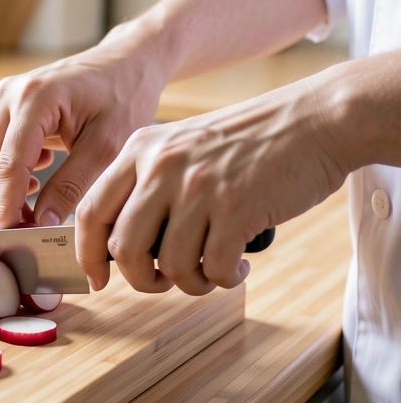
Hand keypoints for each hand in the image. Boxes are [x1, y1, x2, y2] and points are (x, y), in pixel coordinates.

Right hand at [0, 25, 172, 228]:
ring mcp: (3, 98)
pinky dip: (9, 174)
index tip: (13, 239)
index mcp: (34, 98)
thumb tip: (41, 223)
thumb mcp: (107, 147)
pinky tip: (37, 185)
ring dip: (3, 192)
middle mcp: (9, 94)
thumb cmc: (125, 96)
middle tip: (19, 236)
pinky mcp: (6, 106)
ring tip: (33, 215)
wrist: (127, 62)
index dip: (7, 207)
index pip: (8, 165)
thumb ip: (71, 186)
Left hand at [75, 73, 349, 294]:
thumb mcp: (181, 147)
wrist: (315, 120)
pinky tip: (237, 267)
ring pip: (170, 265)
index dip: (87, 254)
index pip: (91, 211)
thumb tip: (120, 249)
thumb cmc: (247, 143)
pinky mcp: (236, 208)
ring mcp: (198, 187)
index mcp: (140, 149)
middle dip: (141, 280)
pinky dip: (224, 279)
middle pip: (124, 248)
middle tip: (164, 281)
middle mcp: (162, 166)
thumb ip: (147, 186)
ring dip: (191, 282)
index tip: (97, 278)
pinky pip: (212, 268)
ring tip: (212, 270)